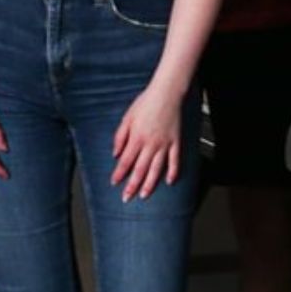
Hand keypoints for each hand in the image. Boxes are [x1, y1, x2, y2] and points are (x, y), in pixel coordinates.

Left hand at [110, 80, 185, 201]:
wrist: (166, 94)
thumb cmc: (145, 103)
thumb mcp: (126, 117)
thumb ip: (120, 137)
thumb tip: (115, 153)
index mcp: (137, 137)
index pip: (126, 161)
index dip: (119, 173)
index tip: (114, 183)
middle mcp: (150, 144)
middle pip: (140, 169)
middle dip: (132, 185)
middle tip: (127, 197)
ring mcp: (164, 144)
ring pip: (156, 169)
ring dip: (150, 184)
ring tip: (144, 195)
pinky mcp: (176, 142)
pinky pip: (175, 160)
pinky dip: (173, 172)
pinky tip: (170, 182)